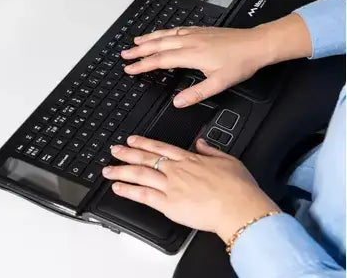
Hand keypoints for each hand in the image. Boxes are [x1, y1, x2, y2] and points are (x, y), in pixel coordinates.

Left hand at [102, 136, 279, 241]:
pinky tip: (117, 188)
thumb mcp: (228, 160)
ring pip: (140, 174)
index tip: (133, 139)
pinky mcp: (168, 204)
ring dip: (121, 170)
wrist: (239, 207)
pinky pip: (143, 195)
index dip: (144, 143)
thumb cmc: (238, 188)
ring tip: (108, 169)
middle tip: (114, 150)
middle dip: (127, 153)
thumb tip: (202, 143)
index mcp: (190, 159)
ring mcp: (170, 186)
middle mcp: (176, 170)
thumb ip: (211, 150)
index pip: (161, 148)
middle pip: (146, 158)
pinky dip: (128, 191)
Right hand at [121, 14, 310, 107]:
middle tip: (124, 54)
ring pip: (165, 35)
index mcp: (191, 55)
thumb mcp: (219, 83)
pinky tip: (162, 33)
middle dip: (139, 50)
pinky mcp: (201, 31)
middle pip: (158, 45)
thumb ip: (196, 93)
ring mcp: (195, 34)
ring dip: (149, 38)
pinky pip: (176, 30)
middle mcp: (190, 42)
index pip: (160, 61)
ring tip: (135, 41)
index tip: (129, 69)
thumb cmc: (241, 63)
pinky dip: (164, 32)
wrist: (257, 44)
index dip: (142, 65)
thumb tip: (178, 103)